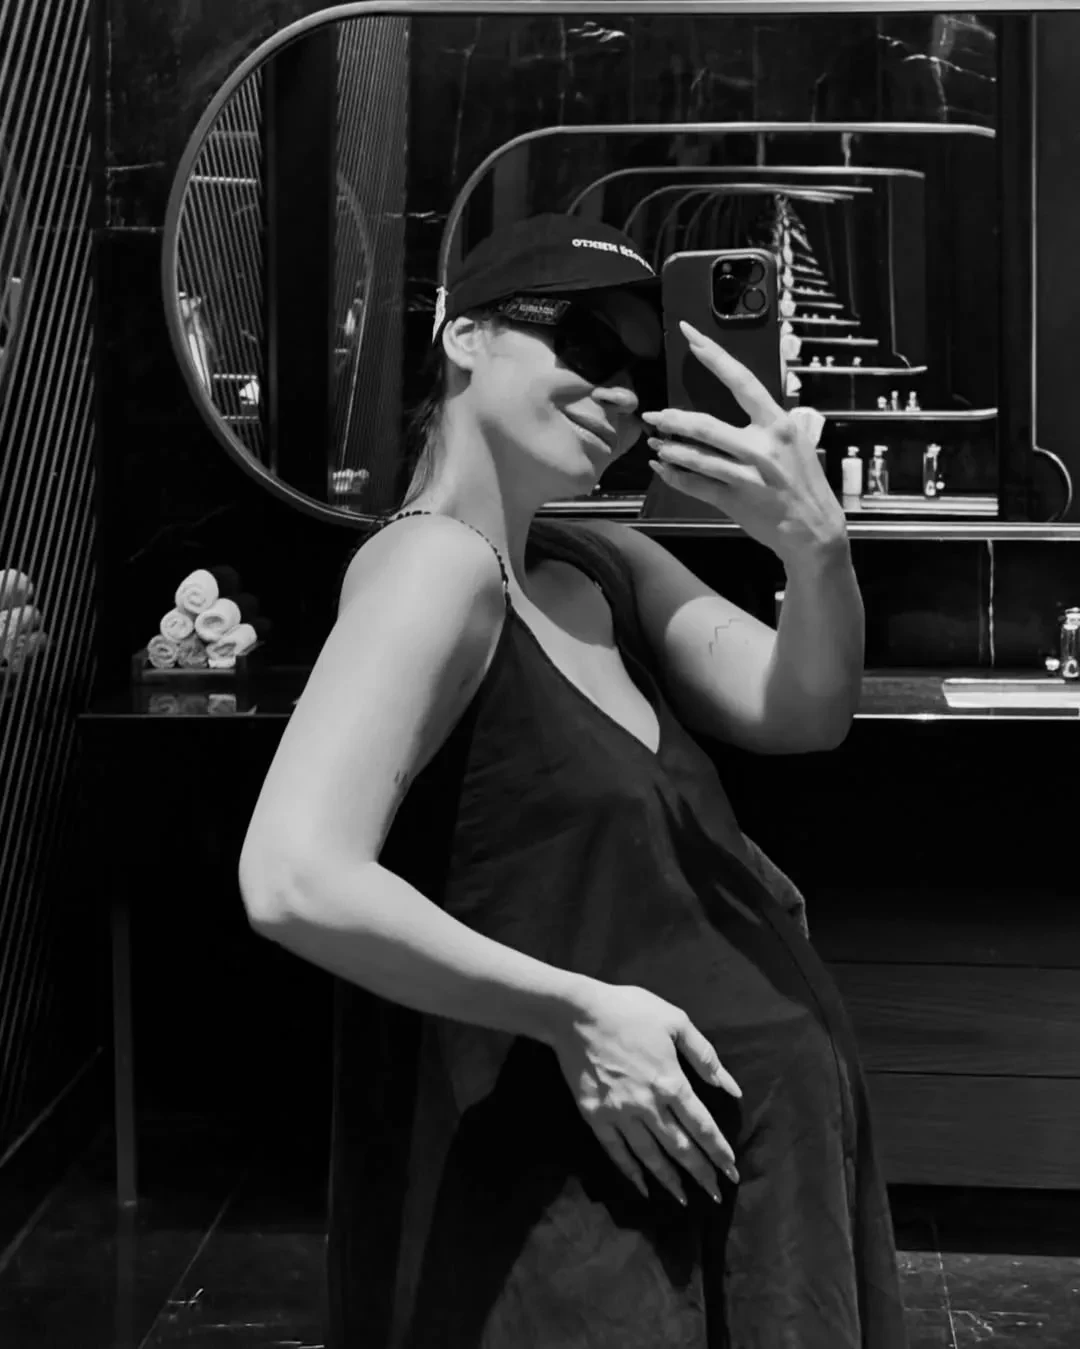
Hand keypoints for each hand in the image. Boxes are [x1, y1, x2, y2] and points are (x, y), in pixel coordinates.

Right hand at [552, 981, 741, 1206]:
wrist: (576, 1012)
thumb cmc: (629, 1011)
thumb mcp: (675, 1021)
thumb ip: (704, 1056)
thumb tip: (731, 1088)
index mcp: (671, 1082)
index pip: (702, 1127)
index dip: (719, 1152)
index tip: (732, 1171)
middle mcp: (648, 1106)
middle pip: (680, 1148)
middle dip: (701, 1174)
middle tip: (716, 1194)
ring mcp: (619, 1115)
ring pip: (650, 1157)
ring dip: (670, 1180)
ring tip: (685, 1198)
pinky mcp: (596, 1118)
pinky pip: (616, 1152)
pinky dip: (631, 1172)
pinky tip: (643, 1187)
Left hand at [642, 320, 846, 566]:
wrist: (814, 530)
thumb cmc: (804, 483)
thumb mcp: (794, 443)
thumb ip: (766, 423)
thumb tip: (741, 399)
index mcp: (778, 424)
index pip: (741, 380)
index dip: (713, 355)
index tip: (691, 335)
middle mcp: (761, 447)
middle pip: (705, 425)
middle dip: (673, 418)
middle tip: (653, 414)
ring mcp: (746, 476)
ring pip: (695, 456)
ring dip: (669, 447)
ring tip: (654, 440)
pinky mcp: (734, 500)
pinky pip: (695, 484)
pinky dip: (673, 475)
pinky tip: (661, 467)